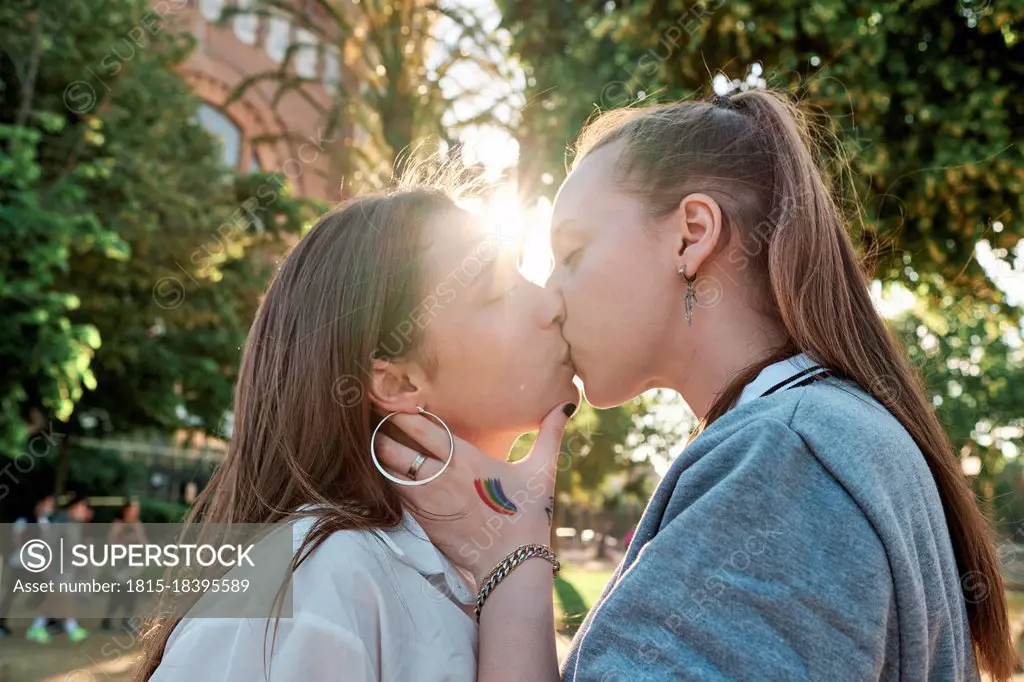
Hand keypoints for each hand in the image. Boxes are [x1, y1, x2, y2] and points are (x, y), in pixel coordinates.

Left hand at [375, 401, 575, 582]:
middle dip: (381, 434)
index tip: (397, 405)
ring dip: (379, 461)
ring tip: (377, 450)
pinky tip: (385, 480)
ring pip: (386, 473)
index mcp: (464, 457)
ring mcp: (426, 502)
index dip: (403, 413)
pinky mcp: (420, 523)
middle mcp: (440, 477)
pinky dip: (386, 486)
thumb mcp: (542, 470)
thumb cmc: (527, 514)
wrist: (511, 562)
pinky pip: (392, 499)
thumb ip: (550, 433)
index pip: (420, 426)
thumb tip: (567, 404)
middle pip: (393, 448)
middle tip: (376, 426)